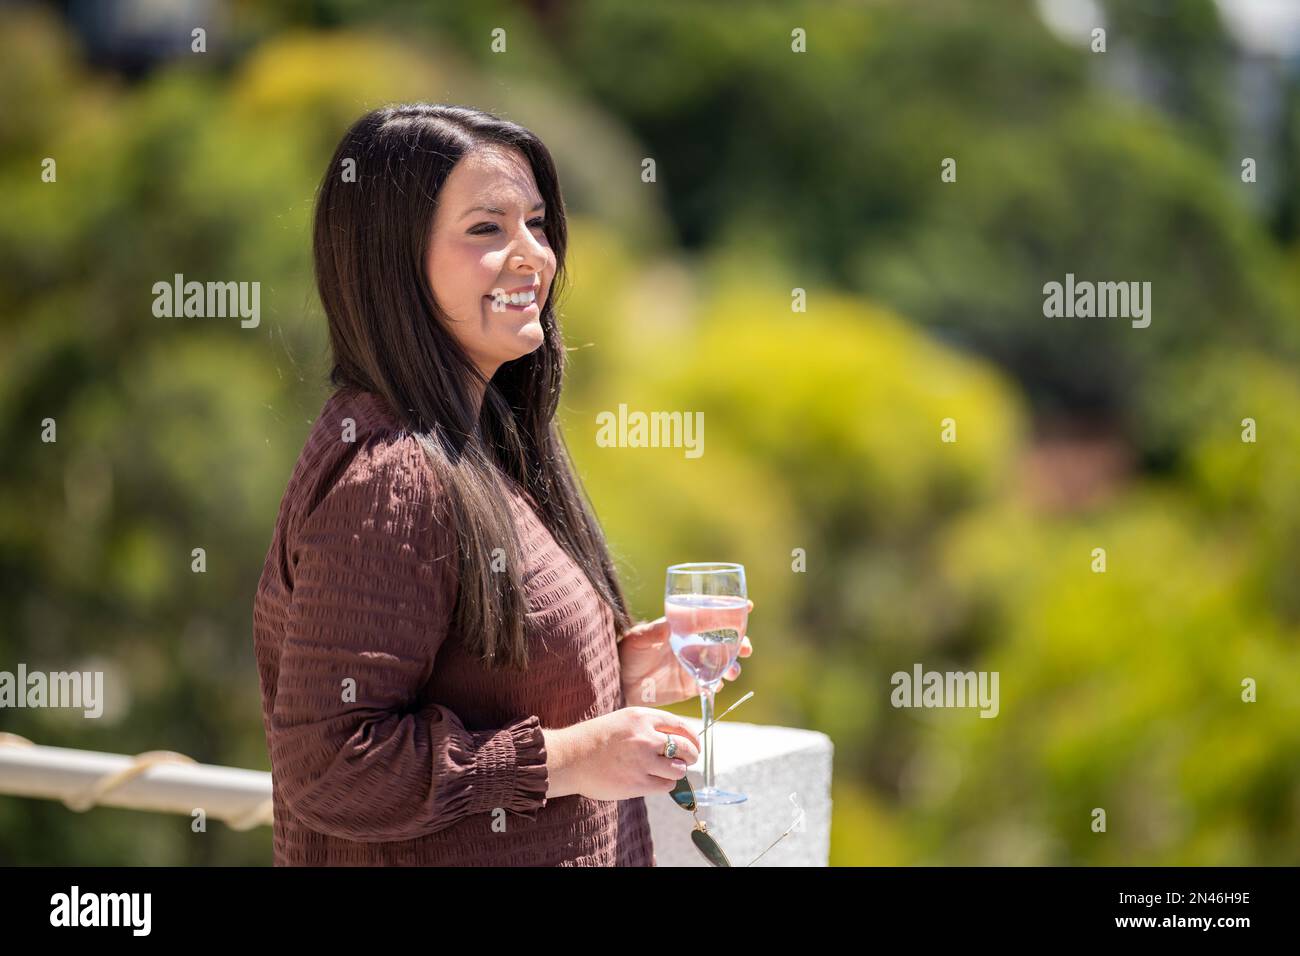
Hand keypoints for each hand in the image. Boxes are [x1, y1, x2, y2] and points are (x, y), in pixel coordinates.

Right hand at [556, 707, 703, 800]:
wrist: (570, 758)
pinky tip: (655, 781)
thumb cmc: (595, 740)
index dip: (693, 738)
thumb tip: (677, 739)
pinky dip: (665, 784)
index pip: (680, 726)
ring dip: (676, 772)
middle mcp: (645, 737)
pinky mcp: (637, 783)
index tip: (695, 745)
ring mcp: (642, 761)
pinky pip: (666, 785)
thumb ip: (649, 726)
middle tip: (688, 761)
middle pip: (686, 748)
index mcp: (642, 717)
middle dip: (691, 756)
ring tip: (666, 772)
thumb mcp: (623, 721)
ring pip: (679, 769)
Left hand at [618, 599, 753, 705]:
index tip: (748, 605)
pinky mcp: (692, 685)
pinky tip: (717, 684)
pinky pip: (712, 683)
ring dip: (734, 665)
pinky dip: (718, 683)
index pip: (711, 614)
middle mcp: (693, 643)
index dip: (731, 609)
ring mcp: (695, 664)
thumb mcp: (640, 638)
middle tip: (746, 647)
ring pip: (724, 662)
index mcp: (685, 627)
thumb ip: (656, 631)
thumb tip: (672, 623)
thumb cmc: (628, 653)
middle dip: (741, 642)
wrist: (621, 682)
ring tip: (733, 671)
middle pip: (726, 640)